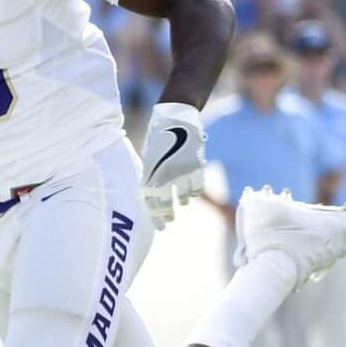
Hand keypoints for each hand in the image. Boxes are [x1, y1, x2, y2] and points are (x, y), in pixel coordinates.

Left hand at [138, 101, 205, 228]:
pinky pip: (198, 186)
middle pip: (167, 202)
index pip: (151, 201)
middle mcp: (166, 174)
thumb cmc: (157, 138)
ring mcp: (183, 170)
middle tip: (169, 222)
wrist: (175, 118)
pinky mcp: (197, 165)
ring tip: (180, 204)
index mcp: (150, 172)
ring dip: (182, 202)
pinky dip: (194, 192)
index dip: (155, 217)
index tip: (159, 228)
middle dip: (167, 215)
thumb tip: (147, 196)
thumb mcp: (148, 157)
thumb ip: (148, 175)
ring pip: (185, 196)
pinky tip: (190, 195)